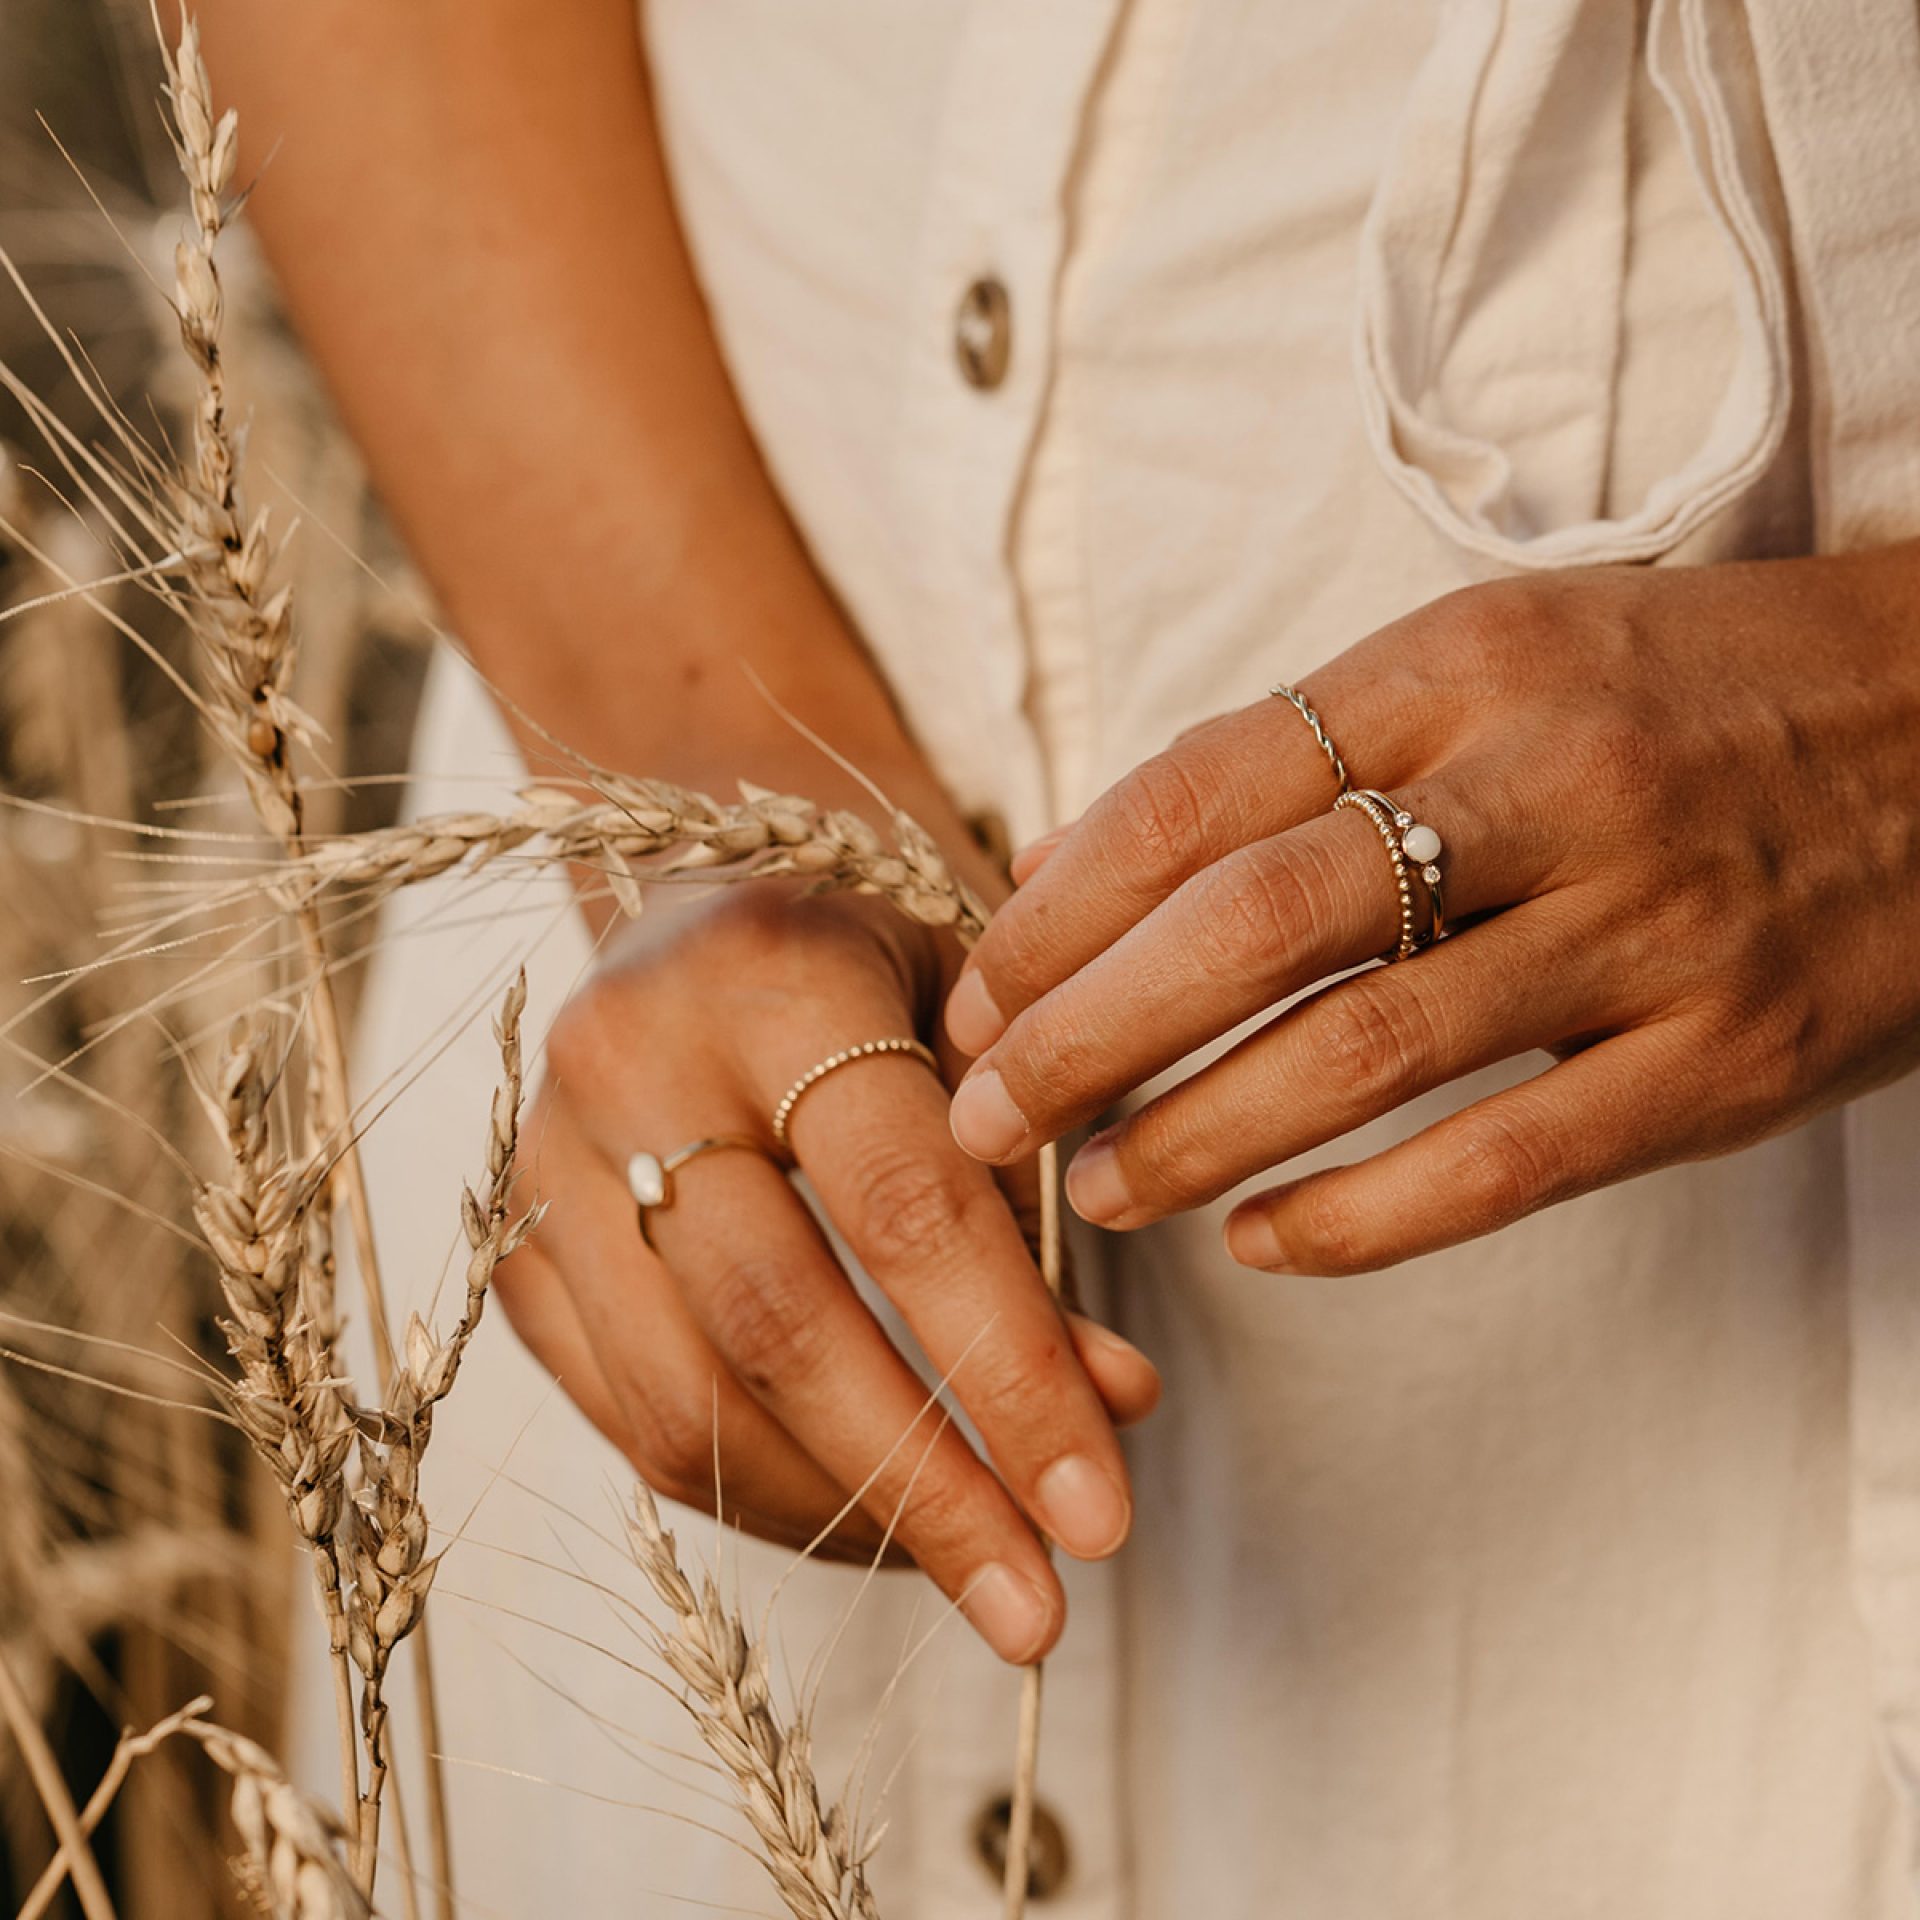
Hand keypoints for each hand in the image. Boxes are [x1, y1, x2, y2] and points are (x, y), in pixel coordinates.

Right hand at [494, 881, 1159, 1664]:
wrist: (705, 909)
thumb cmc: (873, 968)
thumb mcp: (979, 1033)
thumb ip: (1038, 1208)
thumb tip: (1114, 1409)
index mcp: (775, 973)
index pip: (904, 1206)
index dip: (1008, 1371)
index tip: (1101, 1512)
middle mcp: (634, 1058)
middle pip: (779, 1325)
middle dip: (924, 1487)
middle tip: (1038, 1604)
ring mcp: (546, 1157)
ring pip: (684, 1400)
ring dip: (842, 1518)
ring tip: (965, 1572)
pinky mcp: (512, 1242)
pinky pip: (630, 1415)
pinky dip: (758, 1493)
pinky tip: (865, 1516)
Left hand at [942, 546, 1919, 1272]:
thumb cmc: (1689, 699)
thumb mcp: (1496, 664)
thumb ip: (1302, 756)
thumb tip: (1082, 860)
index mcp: (1461, 667)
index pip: (1198, 794)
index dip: (1059, 909)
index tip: (976, 992)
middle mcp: (1545, 782)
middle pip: (1252, 926)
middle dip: (1085, 1035)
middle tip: (985, 1116)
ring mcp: (1645, 925)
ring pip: (1363, 1051)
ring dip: (1197, 1136)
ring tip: (1096, 1188)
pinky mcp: (1726, 1056)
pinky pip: (1507, 1161)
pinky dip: (1363, 1219)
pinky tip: (1267, 1246)